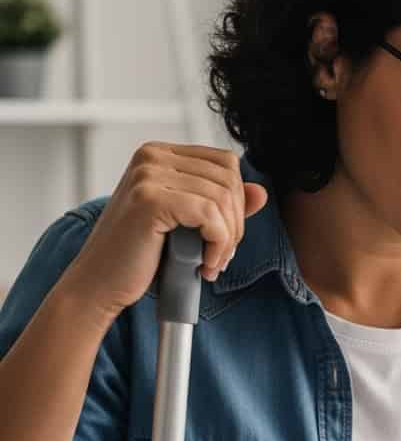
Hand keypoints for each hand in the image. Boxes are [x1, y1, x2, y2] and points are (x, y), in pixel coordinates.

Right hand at [63, 142, 267, 320]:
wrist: (98, 285)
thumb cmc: (141, 256)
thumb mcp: (188, 224)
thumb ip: (222, 205)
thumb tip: (261, 191)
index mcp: (160, 154)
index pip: (226, 164)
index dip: (237, 203)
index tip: (224, 237)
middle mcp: (152, 156)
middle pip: (228, 180)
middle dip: (235, 224)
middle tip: (219, 256)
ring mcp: (148, 174)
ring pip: (223, 199)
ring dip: (227, 240)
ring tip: (210, 264)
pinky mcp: (150, 198)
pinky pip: (210, 216)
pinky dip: (217, 245)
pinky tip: (204, 265)